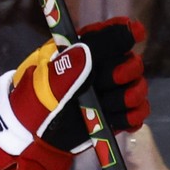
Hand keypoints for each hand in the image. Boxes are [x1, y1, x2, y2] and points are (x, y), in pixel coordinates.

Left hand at [0, 18, 146, 162]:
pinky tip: (117, 120)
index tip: (134, 35)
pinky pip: (139, 112)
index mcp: (84, 51)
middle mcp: (102, 69)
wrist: (30, 138)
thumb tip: (93, 48)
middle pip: (131, 61)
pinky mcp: (116, 115)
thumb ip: (71, 63)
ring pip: (138, 87)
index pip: (113, 32)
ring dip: (127, 97)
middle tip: (105, 83)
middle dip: (123, 72)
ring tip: (106, 107)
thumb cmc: (34, 103)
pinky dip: (132, 116)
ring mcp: (111, 92)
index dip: (126, 31)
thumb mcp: (48, 81)